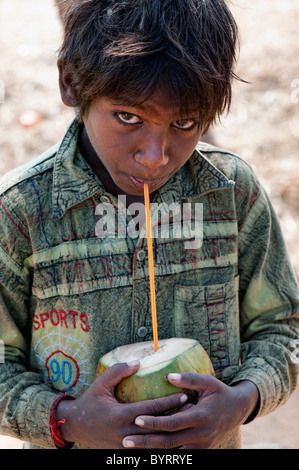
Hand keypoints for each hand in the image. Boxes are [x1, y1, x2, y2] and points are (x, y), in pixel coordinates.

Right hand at [56, 361, 187, 448]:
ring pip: (154, 442)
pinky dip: (160, 445)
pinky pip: (145, 450)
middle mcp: (124, 432)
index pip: (151, 408)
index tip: (184, 395)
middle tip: (192, 409)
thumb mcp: (101, 383)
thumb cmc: (90, 401)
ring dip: (171, 433)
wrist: (75, 426)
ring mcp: (124, 444)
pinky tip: (172, 438)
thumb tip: (138, 362)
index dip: (169, 402)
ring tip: (186, 423)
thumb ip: (119, 371)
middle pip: (157, 427)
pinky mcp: (123, 451)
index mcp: (120, 414)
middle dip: (176, 418)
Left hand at [123, 373, 258, 448]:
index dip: (154, 422)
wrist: (238, 411)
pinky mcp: (200, 451)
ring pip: (172, 451)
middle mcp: (200, 435)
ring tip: (132, 448)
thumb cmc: (220, 393)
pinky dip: (164, 454)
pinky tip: (148, 451)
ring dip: (152, 451)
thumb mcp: (209, 382)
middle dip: (146, 442)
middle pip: (168, 442)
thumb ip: (189, 379)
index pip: (172, 423)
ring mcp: (200, 446)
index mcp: (200, 417)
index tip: (137, 418)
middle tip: (126, 440)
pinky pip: (179, 454)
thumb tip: (169, 376)